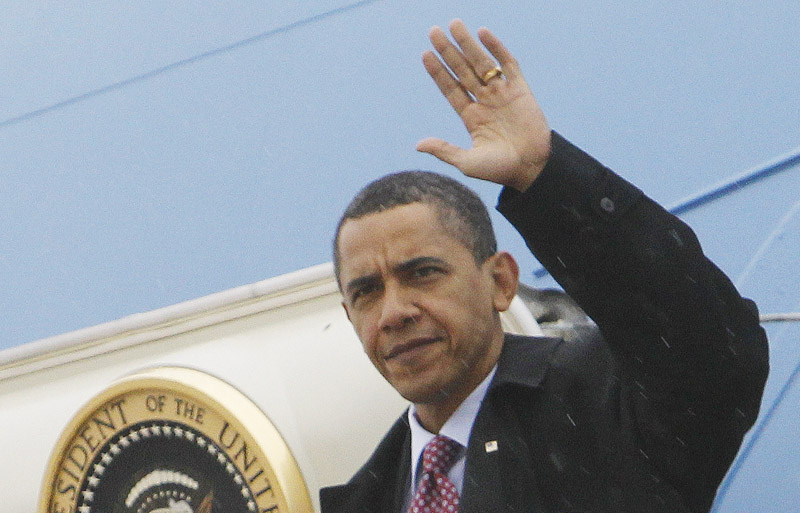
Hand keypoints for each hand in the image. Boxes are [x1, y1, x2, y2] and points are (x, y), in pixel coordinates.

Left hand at [416, 20, 551, 191]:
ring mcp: (502, 94)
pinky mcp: (521, 90)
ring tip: (454, 24)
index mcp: (471, 117)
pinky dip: (496, 48)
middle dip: (448, 51)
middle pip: (462, 70)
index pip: (450, 89)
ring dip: (467, 44)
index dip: (438, 72)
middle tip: (433, 31)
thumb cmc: (500, 170)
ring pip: (482, 63)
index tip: (425, 54)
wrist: (532, 169)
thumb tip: (419, 145)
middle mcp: (485, 102)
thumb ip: (444, 150)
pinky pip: (508, 64)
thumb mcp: (467, 162)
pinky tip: (483, 33)